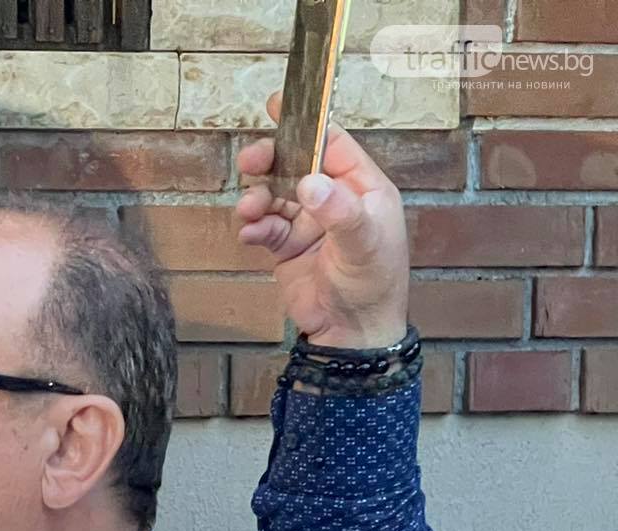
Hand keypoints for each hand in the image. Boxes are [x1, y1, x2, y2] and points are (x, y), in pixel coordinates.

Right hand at [236, 92, 410, 349]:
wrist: (352, 333)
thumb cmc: (372, 283)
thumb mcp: (363, 243)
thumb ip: (339, 211)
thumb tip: (308, 181)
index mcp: (362, 188)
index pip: (333, 144)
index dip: (307, 124)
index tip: (277, 106)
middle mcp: (334, 199)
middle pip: (295, 165)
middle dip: (270, 162)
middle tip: (251, 164)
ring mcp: (308, 224)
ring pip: (274, 196)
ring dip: (256, 198)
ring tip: (249, 211)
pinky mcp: (286, 248)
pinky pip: (263, 228)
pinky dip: (253, 228)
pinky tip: (250, 237)